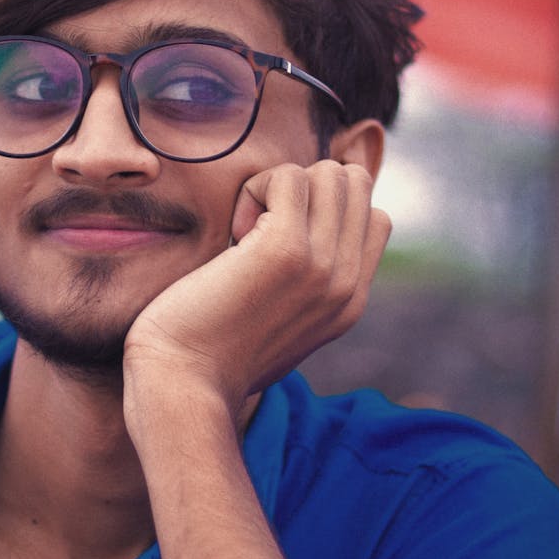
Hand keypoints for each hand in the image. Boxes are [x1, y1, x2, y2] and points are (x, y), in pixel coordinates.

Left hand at [123, 160, 389, 432]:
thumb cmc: (212, 353)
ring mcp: (324, 267)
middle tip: (260, 229)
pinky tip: (234, 233)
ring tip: (247, 231)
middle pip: (356, 184)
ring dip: (280, 186)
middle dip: (306, 188)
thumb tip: (296, 231)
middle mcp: (348, 285)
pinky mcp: (286, 251)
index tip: (277, 242)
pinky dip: (255, 189)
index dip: (325, 208)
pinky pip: (288, 176)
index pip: (374, 217)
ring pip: (331, 173)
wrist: (184, 385)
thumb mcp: (281, 323)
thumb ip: (306, 285)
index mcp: (350, 302)